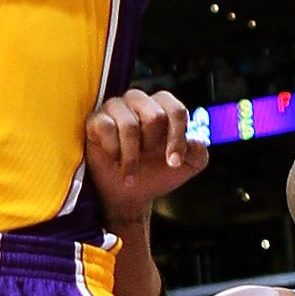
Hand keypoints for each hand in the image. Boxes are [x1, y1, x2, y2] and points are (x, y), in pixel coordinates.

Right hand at [85, 90, 207, 231]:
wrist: (129, 194)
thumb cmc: (156, 173)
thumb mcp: (187, 166)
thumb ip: (198, 152)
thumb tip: (194, 142)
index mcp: (163, 106)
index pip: (176, 110)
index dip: (177, 138)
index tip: (174, 162)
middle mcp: (139, 101)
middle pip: (154, 116)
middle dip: (152, 146)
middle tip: (147, 158)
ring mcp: (116, 108)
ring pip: (129, 125)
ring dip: (132, 156)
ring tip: (130, 168)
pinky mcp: (95, 119)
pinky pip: (106, 128)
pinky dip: (113, 150)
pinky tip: (113, 159)